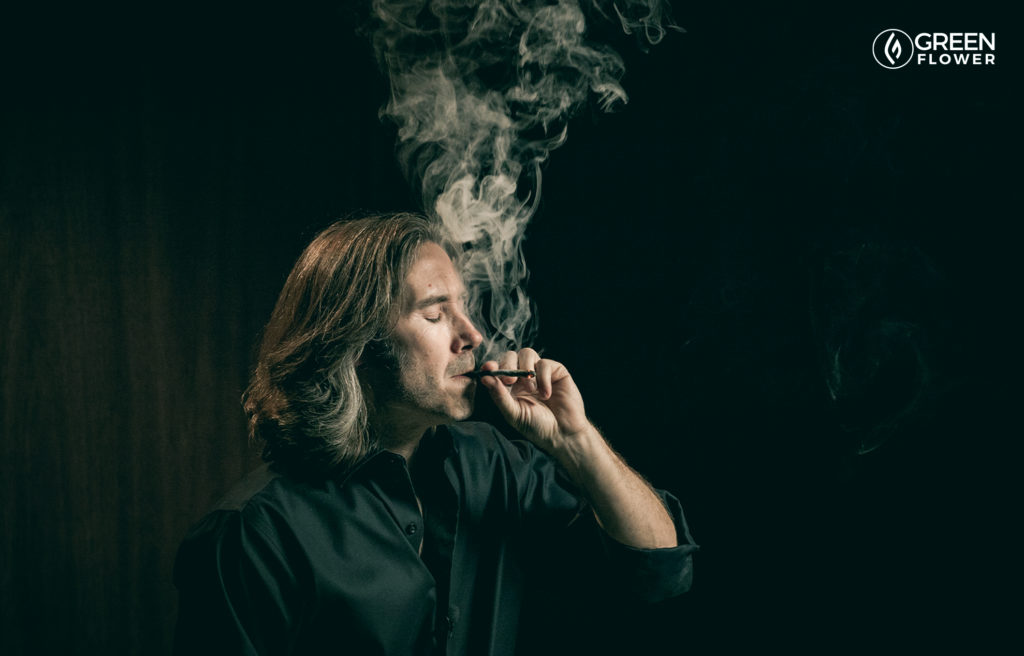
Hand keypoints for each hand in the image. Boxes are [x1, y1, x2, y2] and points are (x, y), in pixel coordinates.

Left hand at [477, 348, 592, 453]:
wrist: (562, 433)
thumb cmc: (537, 427)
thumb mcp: (514, 413)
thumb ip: (499, 395)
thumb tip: (484, 378)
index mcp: (509, 387)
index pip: (497, 369)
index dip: (492, 366)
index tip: (488, 368)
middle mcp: (523, 377)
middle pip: (510, 356)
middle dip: (508, 365)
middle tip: (509, 381)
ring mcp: (539, 372)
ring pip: (527, 353)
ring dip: (525, 369)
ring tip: (531, 389)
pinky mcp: (556, 371)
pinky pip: (544, 363)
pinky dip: (543, 378)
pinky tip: (546, 394)